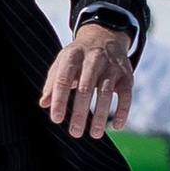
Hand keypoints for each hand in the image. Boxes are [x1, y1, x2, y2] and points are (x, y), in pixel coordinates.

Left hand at [40, 19, 135, 139]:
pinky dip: (122, 111)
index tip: (57, 119)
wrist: (105, 36)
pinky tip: (116, 126)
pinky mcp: (126, 75)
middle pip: (85, 88)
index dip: (59, 100)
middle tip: (75, 132)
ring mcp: (111, 66)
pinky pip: (125, 95)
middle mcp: (92, 59)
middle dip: (80, 112)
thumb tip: (44, 104)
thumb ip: (52, 82)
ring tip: (95, 134)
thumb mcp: (62, 63)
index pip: (63, 79)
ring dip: (100, 115)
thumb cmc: (78, 56)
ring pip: (105, 93)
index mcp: (72, 56)